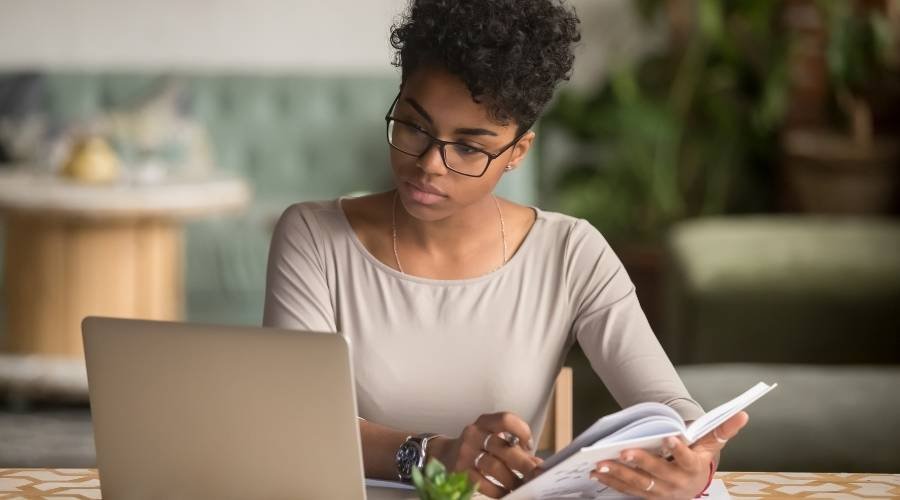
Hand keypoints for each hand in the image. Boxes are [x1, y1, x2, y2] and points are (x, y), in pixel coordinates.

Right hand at [429, 412, 543, 497]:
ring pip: (494, 467)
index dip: (521, 431)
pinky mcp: (460, 471)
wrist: (444, 454)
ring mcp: (465, 453)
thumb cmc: (477, 446)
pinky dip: (498, 490)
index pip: (505, 420)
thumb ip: (513, 446)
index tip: (529, 446)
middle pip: (503, 448)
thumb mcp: (492, 438)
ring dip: (512, 479)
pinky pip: (483, 483)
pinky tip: (507, 492)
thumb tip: (536, 462)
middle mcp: (474, 434)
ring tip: (523, 486)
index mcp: (484, 422)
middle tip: (537, 474)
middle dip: (524, 463)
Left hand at [590, 411, 748, 498]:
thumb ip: (723, 430)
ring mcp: (661, 492)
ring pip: (639, 483)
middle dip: (641, 462)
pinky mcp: (647, 496)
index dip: (679, 449)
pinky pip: (628, 490)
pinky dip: (612, 482)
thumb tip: (743, 414)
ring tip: (602, 463)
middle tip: (624, 452)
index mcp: (693, 468)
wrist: (693, 486)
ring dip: (619, 474)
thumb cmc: (699, 460)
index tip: (669, 437)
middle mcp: (677, 483)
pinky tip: (598, 473)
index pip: (687, 459)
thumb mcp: (711, 446)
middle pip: (658, 473)